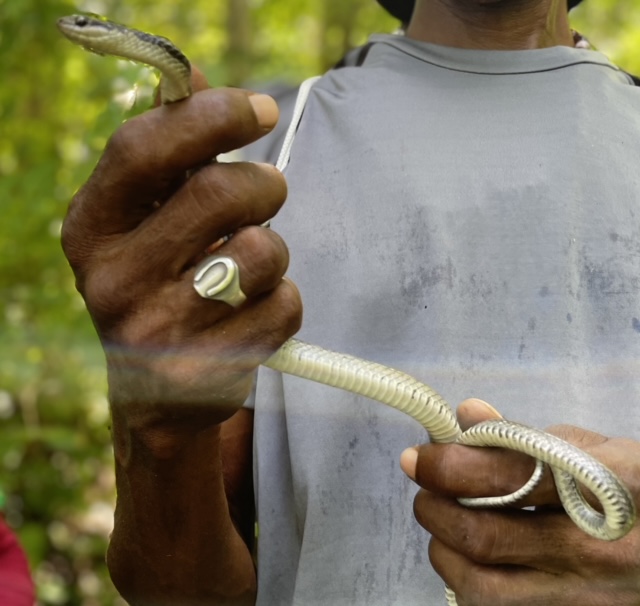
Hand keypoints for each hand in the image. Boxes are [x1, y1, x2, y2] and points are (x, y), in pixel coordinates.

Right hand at [62, 70, 301, 437]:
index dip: (210, 116)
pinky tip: (254, 312)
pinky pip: (284, 305)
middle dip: (263, 184)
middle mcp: (113, 281)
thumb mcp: (147, 221)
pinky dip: (285, 299)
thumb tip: (191, 71)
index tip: (259, 110)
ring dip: (275, 248)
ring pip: (261, 252)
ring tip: (251, 267)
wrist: (159, 389)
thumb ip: (170, 151)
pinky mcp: (208, 369)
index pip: (144, 149)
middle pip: (217, 194)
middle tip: (268, 194)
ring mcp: (159, 332)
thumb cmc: (163, 284)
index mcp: (92, 229)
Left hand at [400, 399, 639, 604]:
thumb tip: (466, 414)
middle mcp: (595, 551)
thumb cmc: (638, 490)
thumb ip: (528, 436)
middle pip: (484, 537)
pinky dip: (468, 580)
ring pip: (481, 586)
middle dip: (434, 508)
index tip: (419, 456)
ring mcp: (585, 598)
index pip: (508, 476)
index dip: (450, 465)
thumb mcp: (601, 449)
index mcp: (603, 488)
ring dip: (444, 548)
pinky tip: (470, 557)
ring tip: (443, 520)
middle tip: (425, 487)